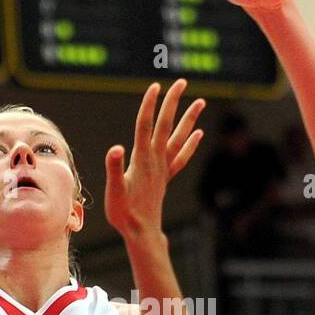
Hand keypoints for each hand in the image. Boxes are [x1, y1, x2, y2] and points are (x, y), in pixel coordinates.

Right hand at [104, 78, 204, 238]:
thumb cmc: (123, 213)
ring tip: (200, 101)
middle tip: (181, 81)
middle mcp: (156, 160)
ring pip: (179, 138)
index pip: (145, 125)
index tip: (155, 86)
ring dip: (189, 119)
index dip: (150, 105)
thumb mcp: (113, 191)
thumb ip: (114, 168)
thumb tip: (116, 147)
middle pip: (166, 125)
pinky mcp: (166, 178)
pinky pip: (181, 157)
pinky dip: (191, 144)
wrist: (141, 232)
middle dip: (173, 102)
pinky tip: (198, 134)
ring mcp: (163, 169)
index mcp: (142, 160)